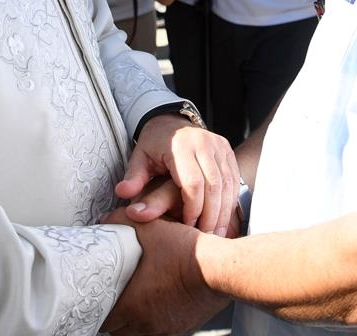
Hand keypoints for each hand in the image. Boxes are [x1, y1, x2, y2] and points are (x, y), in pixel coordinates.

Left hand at [100, 209, 227, 335]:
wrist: (221, 269)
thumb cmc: (187, 252)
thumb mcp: (151, 228)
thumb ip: (122, 222)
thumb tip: (106, 221)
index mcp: (133, 304)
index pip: (102, 319)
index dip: (96, 307)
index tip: (95, 295)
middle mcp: (147, 323)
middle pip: (117, 330)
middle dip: (112, 315)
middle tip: (111, 296)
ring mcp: (165, 327)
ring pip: (137, 332)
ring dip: (132, 320)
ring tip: (133, 300)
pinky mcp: (181, 326)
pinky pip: (159, 329)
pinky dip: (153, 319)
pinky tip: (157, 301)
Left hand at [117, 115, 238, 235]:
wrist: (171, 121)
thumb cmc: (155, 144)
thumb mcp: (140, 158)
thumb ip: (134, 177)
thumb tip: (122, 192)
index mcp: (181, 146)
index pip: (192, 182)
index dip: (192, 208)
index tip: (187, 226)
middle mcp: (204, 143)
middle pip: (214, 185)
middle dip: (210, 214)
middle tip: (204, 236)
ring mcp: (219, 146)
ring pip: (227, 184)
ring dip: (223, 211)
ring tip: (215, 232)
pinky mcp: (227, 151)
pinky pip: (234, 179)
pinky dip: (229, 201)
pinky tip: (222, 217)